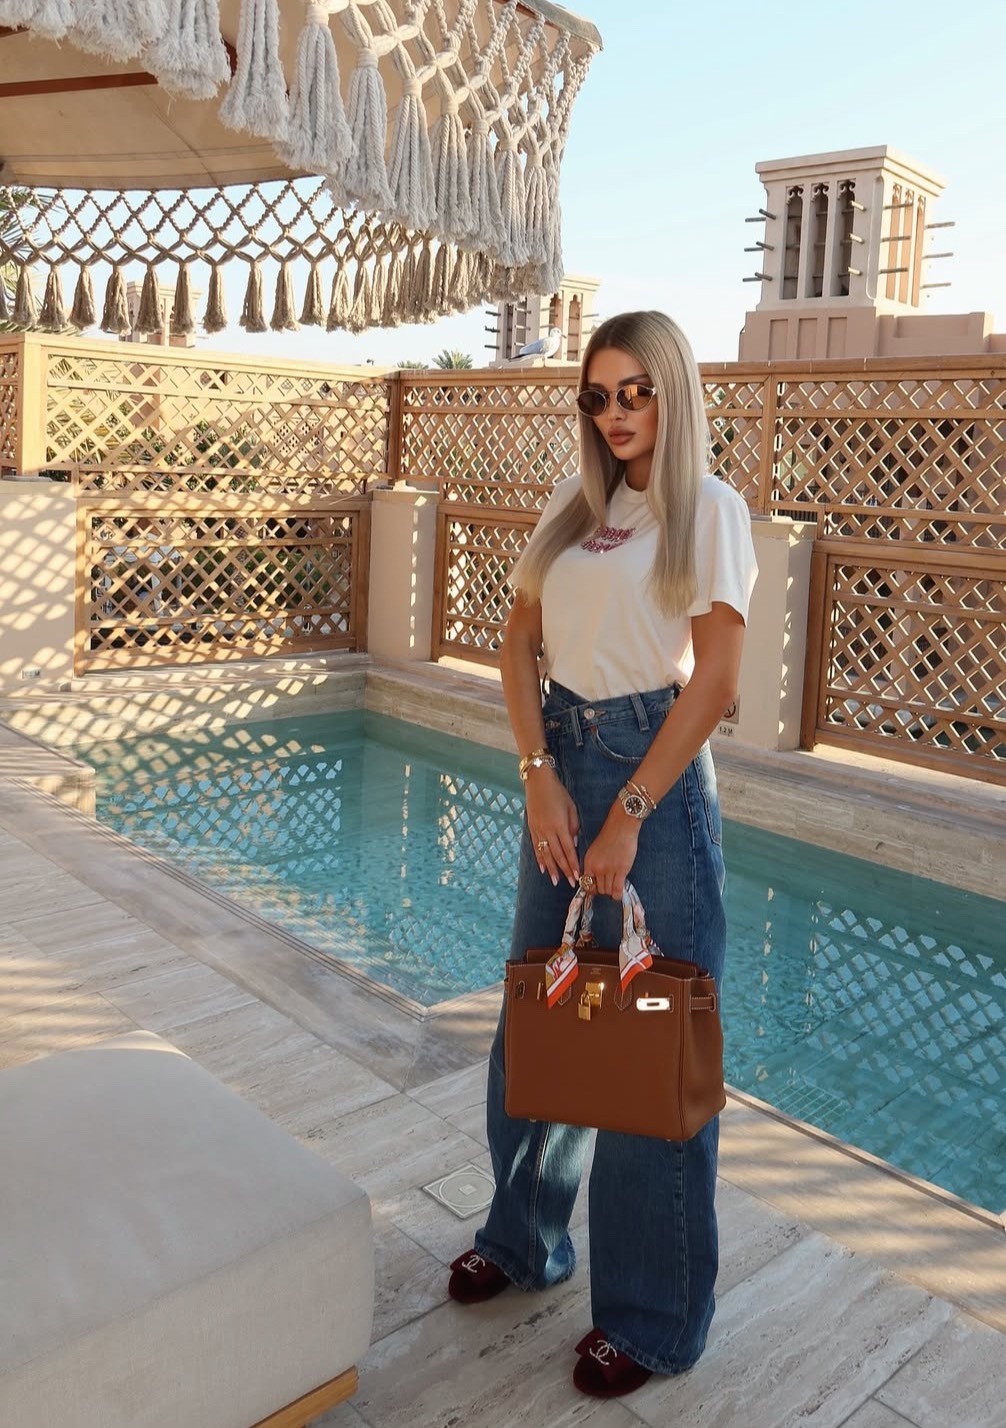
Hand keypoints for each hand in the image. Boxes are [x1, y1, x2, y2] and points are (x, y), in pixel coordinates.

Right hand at [525, 770, 579, 887]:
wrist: (538, 783)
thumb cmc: (558, 793)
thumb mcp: (571, 807)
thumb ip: (573, 826)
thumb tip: (575, 843)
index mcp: (560, 826)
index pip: (568, 850)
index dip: (572, 864)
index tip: (577, 876)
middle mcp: (548, 831)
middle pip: (557, 855)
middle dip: (564, 870)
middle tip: (570, 883)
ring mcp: (538, 831)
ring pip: (546, 854)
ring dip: (551, 869)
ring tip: (555, 881)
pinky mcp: (532, 829)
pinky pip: (536, 847)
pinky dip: (540, 859)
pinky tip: (542, 868)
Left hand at [581, 806, 640, 899]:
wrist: (621, 827)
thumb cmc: (610, 836)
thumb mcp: (594, 850)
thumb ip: (593, 864)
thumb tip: (594, 879)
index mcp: (588, 862)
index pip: (586, 883)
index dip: (592, 888)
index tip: (597, 888)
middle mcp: (596, 867)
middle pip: (598, 889)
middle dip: (603, 889)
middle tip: (609, 884)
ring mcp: (609, 870)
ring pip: (607, 891)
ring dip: (611, 891)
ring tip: (615, 885)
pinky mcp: (621, 870)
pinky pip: (617, 890)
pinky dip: (617, 894)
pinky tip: (619, 893)